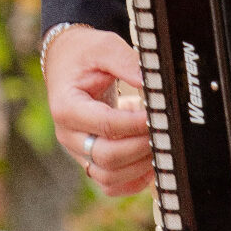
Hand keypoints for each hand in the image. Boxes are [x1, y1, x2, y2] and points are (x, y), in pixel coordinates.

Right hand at [44, 26, 154, 196]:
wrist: (67, 63)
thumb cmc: (85, 55)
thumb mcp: (104, 47)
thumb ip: (126, 62)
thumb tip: (151, 83)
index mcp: (66, 107)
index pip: (106, 125)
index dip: (137, 124)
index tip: (159, 114)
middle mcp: (69, 134)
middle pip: (106, 157)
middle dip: (142, 146)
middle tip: (163, 130)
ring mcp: (78, 151)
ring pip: (108, 176)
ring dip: (139, 165)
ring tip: (158, 142)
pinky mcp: (89, 159)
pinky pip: (110, 184)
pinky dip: (132, 180)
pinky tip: (149, 162)